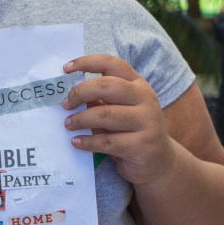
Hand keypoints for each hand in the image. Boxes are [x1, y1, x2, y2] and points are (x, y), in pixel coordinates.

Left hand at [62, 54, 176, 185]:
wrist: (158, 161)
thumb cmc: (131, 131)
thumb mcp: (118, 110)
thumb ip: (100, 99)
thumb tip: (70, 93)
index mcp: (138, 84)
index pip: (112, 64)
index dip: (87, 63)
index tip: (66, 69)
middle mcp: (145, 98)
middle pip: (106, 86)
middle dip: (80, 93)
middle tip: (65, 104)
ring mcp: (147, 121)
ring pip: (105, 114)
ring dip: (81, 119)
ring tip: (68, 125)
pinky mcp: (142, 144)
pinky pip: (107, 141)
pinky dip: (87, 141)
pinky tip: (76, 142)